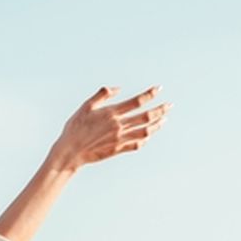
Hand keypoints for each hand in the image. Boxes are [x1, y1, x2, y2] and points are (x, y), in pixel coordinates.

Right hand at [47, 86, 169, 170]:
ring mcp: (120, 139)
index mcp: (111, 113)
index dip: (149, 94)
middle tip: (170, 105)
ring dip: (157, 124)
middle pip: (146, 116)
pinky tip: (149, 134)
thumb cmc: (75, 127)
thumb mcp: (86, 106)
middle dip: (160, 110)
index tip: (159, 89)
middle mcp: (118, 125)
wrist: (70, 152)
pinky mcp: (118, 149)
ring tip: (164, 119)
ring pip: (145, 131)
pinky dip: (146, 139)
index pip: (136, 101)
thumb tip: (118, 88)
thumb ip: (102, 95)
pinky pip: (137, 144)